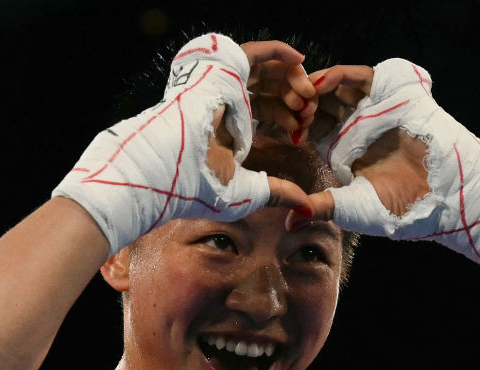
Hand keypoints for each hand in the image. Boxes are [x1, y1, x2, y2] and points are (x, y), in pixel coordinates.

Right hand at [52, 33, 312, 253]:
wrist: (171, 169)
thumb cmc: (198, 185)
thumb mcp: (249, 191)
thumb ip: (278, 192)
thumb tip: (305, 208)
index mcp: (227, 124)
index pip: (264, 110)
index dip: (287, 118)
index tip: (302, 133)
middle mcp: (224, 100)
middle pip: (268, 89)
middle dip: (294, 100)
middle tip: (308, 111)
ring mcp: (221, 82)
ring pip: (266, 72)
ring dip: (291, 81)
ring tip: (305, 97)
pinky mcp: (220, 68)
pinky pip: (256, 52)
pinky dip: (280, 52)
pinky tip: (300, 60)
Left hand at [304, 59, 479, 285]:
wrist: (447, 196)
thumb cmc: (403, 209)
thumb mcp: (353, 208)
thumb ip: (321, 207)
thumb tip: (289, 221)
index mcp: (341, 150)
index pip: (308, 127)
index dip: (293, 123)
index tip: (285, 129)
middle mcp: (354, 126)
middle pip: (318, 102)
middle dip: (300, 101)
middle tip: (290, 107)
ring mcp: (373, 108)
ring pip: (336, 86)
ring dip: (315, 86)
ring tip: (303, 94)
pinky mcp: (392, 93)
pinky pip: (360, 76)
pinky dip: (339, 75)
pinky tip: (322, 82)